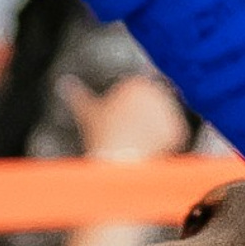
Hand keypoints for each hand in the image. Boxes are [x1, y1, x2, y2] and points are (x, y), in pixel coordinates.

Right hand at [66, 71, 186, 161]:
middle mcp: (156, 91)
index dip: (133, 111)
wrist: (117, 163)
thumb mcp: (87, 113)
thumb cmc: (101, 138)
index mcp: (136, 83)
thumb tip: (64, 83)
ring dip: (157, 130)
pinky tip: (151, 150)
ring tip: (141, 144)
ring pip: (167, 119)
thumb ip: (76, 94)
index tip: (126, 125)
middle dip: (148, 119)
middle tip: (134, 136)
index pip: (141, 92)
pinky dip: (167, 144)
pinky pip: (177, 135)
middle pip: (156, 105)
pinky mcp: (180, 129)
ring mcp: (171, 110)